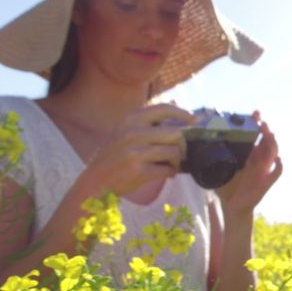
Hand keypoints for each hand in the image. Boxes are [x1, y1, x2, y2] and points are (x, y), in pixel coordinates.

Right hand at [78, 104, 196, 198]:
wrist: (96, 181)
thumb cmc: (117, 156)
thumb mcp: (126, 132)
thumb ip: (148, 123)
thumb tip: (178, 108)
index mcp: (131, 120)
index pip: (163, 108)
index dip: (183, 113)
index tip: (195, 120)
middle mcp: (132, 132)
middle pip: (176, 133)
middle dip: (183, 146)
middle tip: (180, 155)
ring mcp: (134, 151)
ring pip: (174, 152)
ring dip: (177, 162)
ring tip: (169, 165)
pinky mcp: (138, 170)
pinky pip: (167, 170)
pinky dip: (170, 173)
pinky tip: (164, 174)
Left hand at [214, 110, 282, 218]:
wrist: (232, 207)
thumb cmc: (226, 189)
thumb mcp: (217, 171)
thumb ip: (209, 160)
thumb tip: (194, 148)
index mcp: (248, 156)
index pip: (255, 137)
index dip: (257, 125)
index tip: (255, 114)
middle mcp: (258, 161)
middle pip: (267, 141)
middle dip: (266, 130)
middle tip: (261, 121)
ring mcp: (264, 170)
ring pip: (273, 153)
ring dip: (272, 143)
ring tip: (269, 134)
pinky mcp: (266, 182)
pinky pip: (277, 172)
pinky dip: (279, 165)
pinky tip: (276, 159)